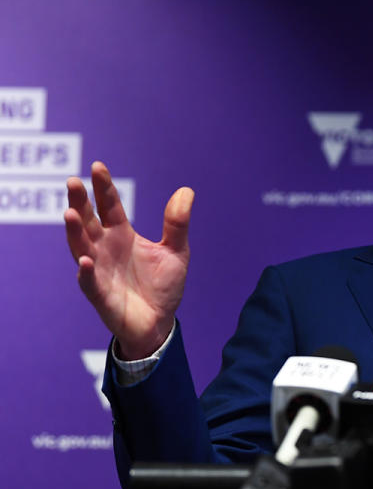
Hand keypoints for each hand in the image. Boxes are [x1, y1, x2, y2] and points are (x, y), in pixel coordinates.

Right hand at [64, 161, 193, 358]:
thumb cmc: (163, 286)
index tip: (98, 166)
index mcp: (122, 235)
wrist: (160, 322)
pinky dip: (86, 271)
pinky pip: (89, 282)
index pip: (110, 206)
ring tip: (70, 213)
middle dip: (80, 202)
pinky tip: (87, 260)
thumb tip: (186, 191)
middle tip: (73, 182)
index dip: (104, 188)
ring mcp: (100, 270)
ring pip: (81, 247)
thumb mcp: (176, 251)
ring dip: (75, 232)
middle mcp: (105, 248)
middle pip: (88, 221)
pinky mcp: (100, 294)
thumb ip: (177, 223)